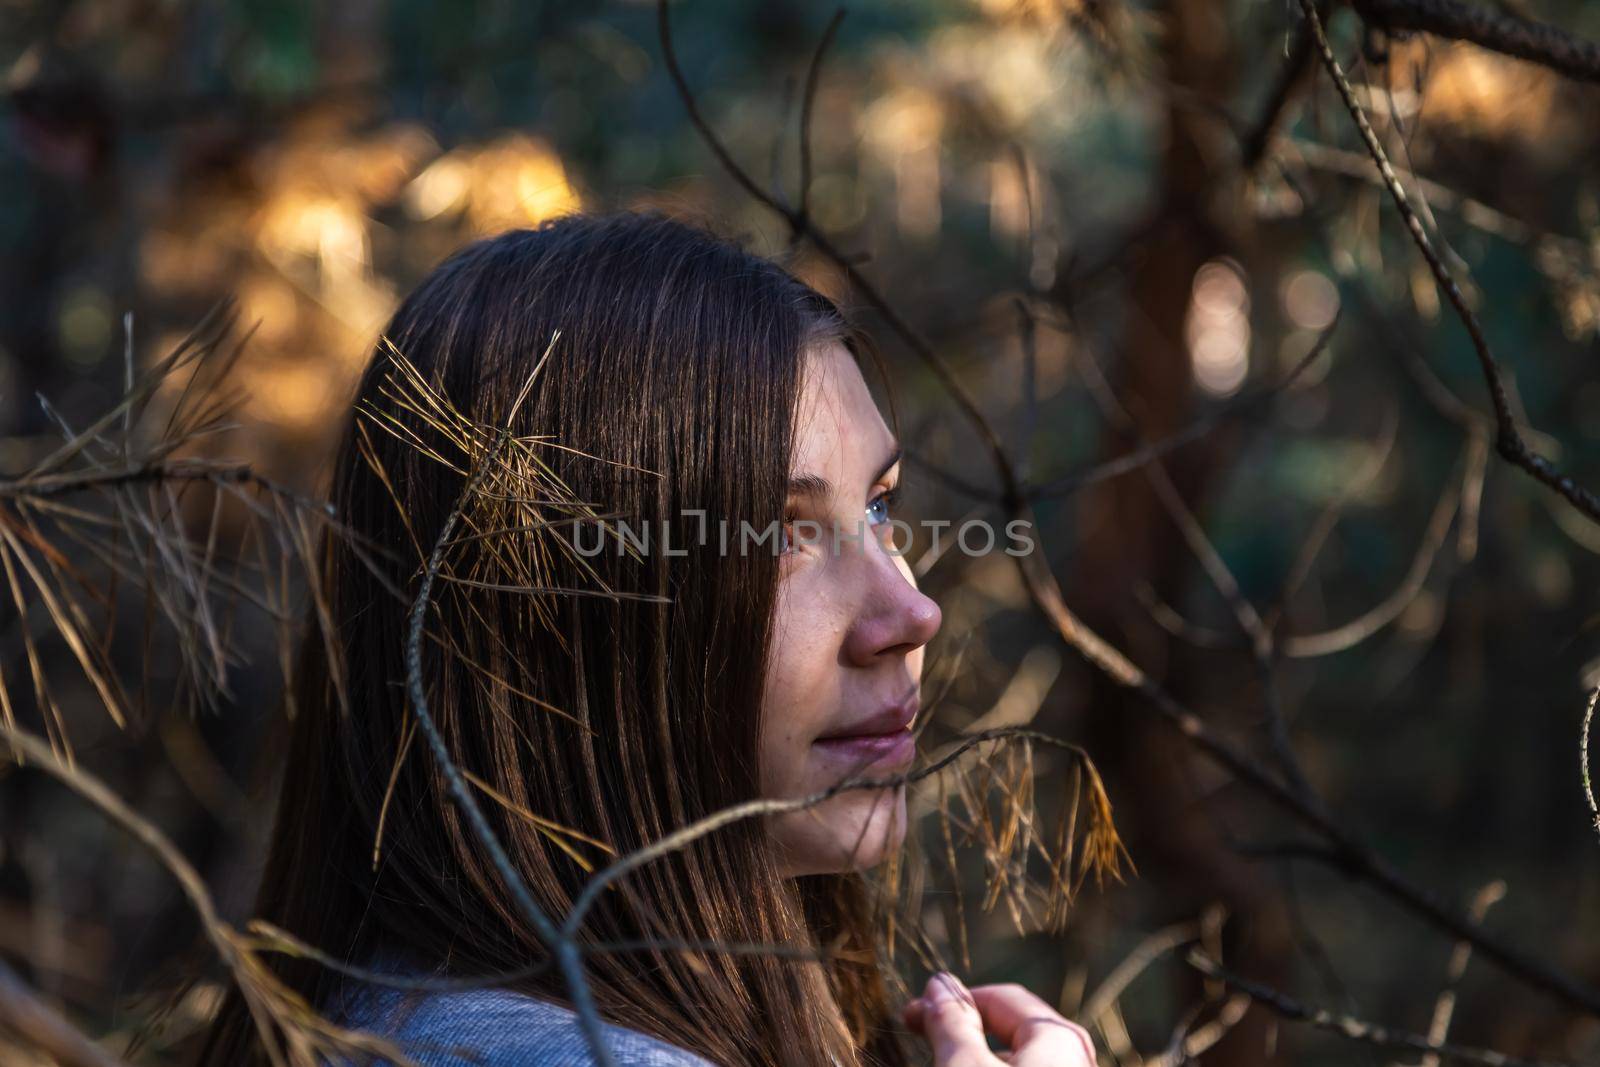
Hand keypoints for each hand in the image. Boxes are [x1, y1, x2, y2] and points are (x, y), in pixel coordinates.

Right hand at [901, 972, 1095, 1065]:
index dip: (950, 1000)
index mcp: (1059, 1037)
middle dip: (964, 1031)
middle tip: (922, 1042)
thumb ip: (951, 1023)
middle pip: (1010, 1032)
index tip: (911, 1015)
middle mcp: (1077, 1059)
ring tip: (942, 1063)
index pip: (999, 997)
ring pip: (1018, 1061)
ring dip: (977, 1058)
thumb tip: (939, 982)